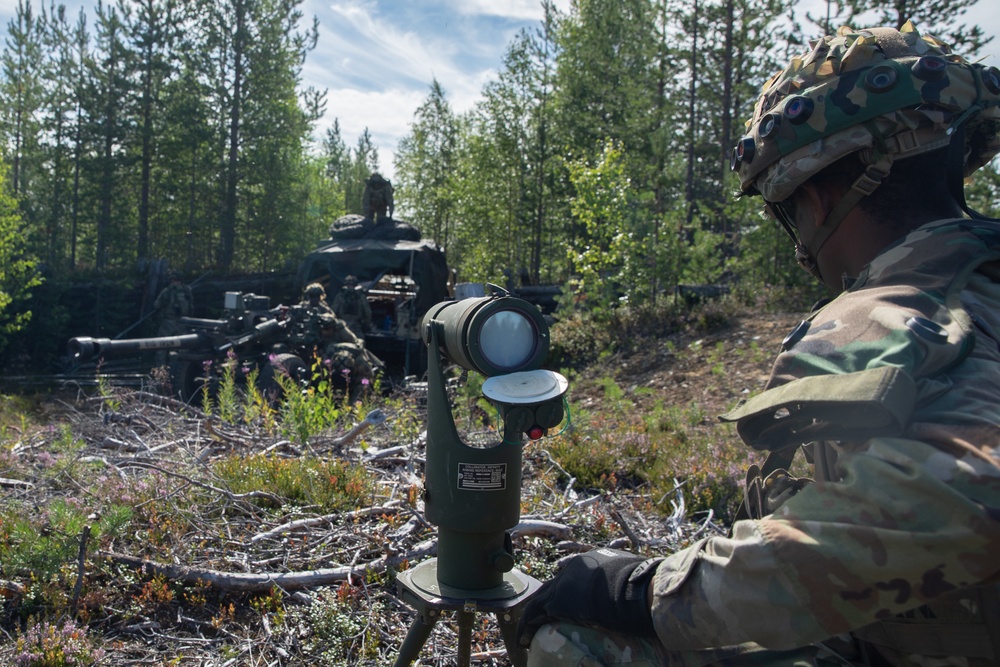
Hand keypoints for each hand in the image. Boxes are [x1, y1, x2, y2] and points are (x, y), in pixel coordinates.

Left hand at [517, 548, 660, 646]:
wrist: (634, 589)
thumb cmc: (638, 585)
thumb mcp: (627, 575)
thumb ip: (619, 579)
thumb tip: (631, 586)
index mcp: (586, 563)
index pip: (566, 581)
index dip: (559, 597)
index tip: (556, 610)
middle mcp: (570, 571)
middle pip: (547, 590)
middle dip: (538, 607)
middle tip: (532, 622)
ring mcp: (562, 585)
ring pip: (537, 603)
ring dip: (528, 620)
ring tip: (523, 636)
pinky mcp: (559, 602)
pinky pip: (536, 617)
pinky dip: (529, 628)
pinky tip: (526, 640)